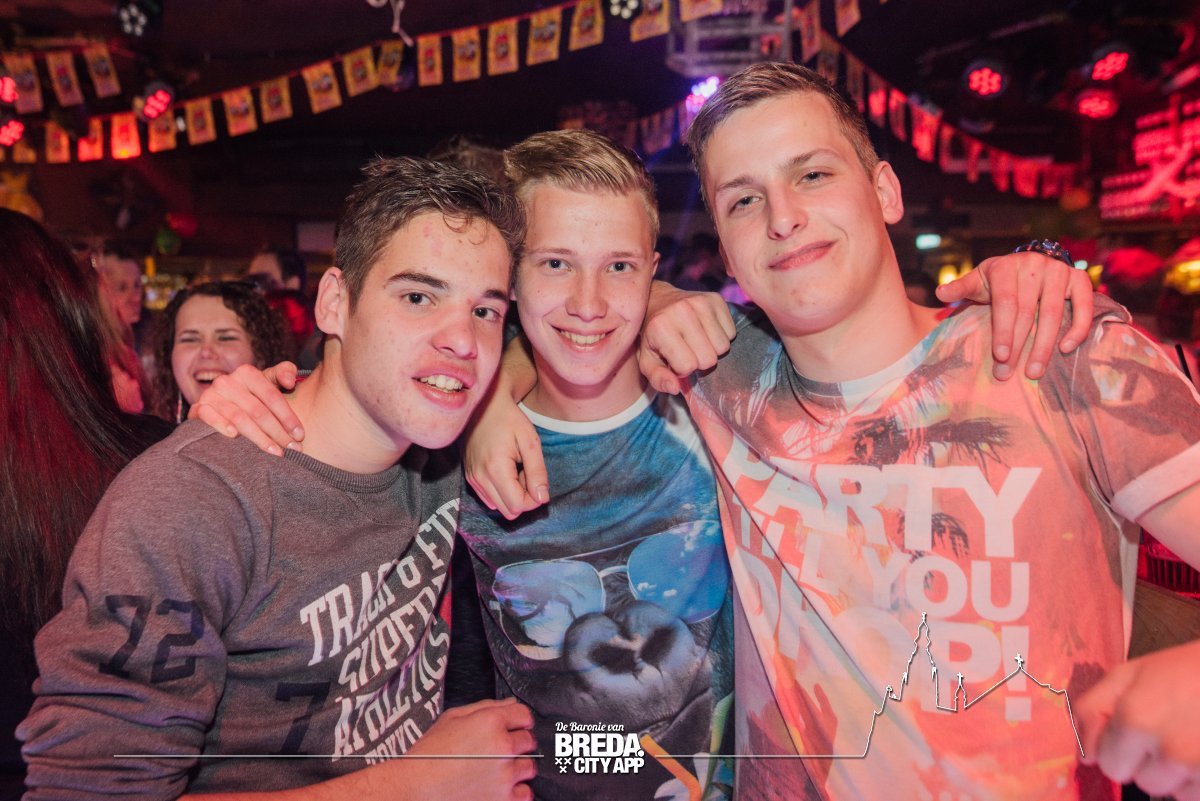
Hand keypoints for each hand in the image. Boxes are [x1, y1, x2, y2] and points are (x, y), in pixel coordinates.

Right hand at [188, 362, 303, 455]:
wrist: (218, 405)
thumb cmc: (252, 395)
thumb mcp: (268, 381)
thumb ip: (284, 373)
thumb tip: (290, 381)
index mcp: (247, 373)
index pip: (272, 396)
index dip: (288, 416)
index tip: (300, 435)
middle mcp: (227, 382)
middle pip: (258, 410)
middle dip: (278, 432)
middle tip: (292, 449)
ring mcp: (211, 395)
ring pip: (239, 418)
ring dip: (259, 438)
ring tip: (275, 452)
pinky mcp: (198, 409)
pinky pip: (209, 417)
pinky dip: (221, 426)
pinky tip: (234, 436)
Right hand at [390, 697, 537, 800]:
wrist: (417, 787)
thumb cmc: (430, 753)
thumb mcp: (453, 718)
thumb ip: (486, 707)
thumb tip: (510, 704)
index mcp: (491, 721)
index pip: (524, 715)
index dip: (517, 721)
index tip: (512, 728)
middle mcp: (503, 745)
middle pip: (529, 740)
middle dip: (517, 744)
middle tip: (498, 751)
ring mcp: (506, 774)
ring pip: (529, 766)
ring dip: (517, 768)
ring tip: (495, 770)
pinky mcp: (504, 798)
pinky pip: (526, 793)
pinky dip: (516, 791)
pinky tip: (499, 787)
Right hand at [463, 385, 547, 520]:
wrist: (485, 404)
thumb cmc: (510, 419)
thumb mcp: (530, 442)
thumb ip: (537, 472)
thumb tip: (542, 499)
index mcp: (495, 469)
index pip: (518, 506)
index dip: (533, 498)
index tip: (536, 477)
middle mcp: (479, 478)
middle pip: (508, 511)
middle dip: (523, 498)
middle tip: (526, 472)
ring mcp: (472, 479)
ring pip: (498, 506)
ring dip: (512, 494)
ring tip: (515, 469)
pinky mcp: (470, 477)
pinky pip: (489, 498)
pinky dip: (501, 491)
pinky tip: (505, 471)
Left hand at [638, 282, 736, 393]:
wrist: (659, 301)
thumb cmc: (653, 336)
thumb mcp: (647, 361)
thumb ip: (658, 378)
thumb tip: (675, 387)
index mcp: (661, 327)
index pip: (688, 365)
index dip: (683, 368)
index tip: (675, 358)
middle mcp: (682, 310)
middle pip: (709, 358)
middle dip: (699, 361)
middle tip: (688, 350)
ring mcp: (701, 302)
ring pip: (723, 346)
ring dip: (712, 349)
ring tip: (697, 341)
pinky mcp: (716, 298)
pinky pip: (731, 332)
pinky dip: (721, 336)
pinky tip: (706, 331)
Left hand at [936, 251, 1093, 380]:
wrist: (1028, 263)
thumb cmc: (997, 280)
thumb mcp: (978, 280)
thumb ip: (961, 287)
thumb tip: (940, 293)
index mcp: (1006, 267)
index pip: (1005, 303)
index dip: (1003, 331)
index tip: (1001, 356)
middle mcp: (1035, 266)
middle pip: (1027, 313)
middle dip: (1018, 346)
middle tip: (1008, 373)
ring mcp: (1059, 271)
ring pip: (1054, 314)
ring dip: (1044, 346)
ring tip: (1034, 371)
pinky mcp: (1079, 278)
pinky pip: (1084, 305)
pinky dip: (1078, 328)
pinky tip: (1066, 349)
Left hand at [1076, 639, 1199, 799]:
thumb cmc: (1183, 669)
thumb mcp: (1128, 674)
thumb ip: (1094, 709)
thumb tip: (1086, 756)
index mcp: (1135, 720)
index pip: (1109, 764)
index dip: (1120, 748)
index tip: (1137, 730)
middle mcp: (1167, 750)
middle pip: (1140, 782)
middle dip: (1147, 763)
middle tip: (1167, 732)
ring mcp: (1198, 768)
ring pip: (1169, 792)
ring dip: (1174, 774)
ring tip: (1188, 738)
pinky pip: (1194, 796)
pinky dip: (1198, 781)